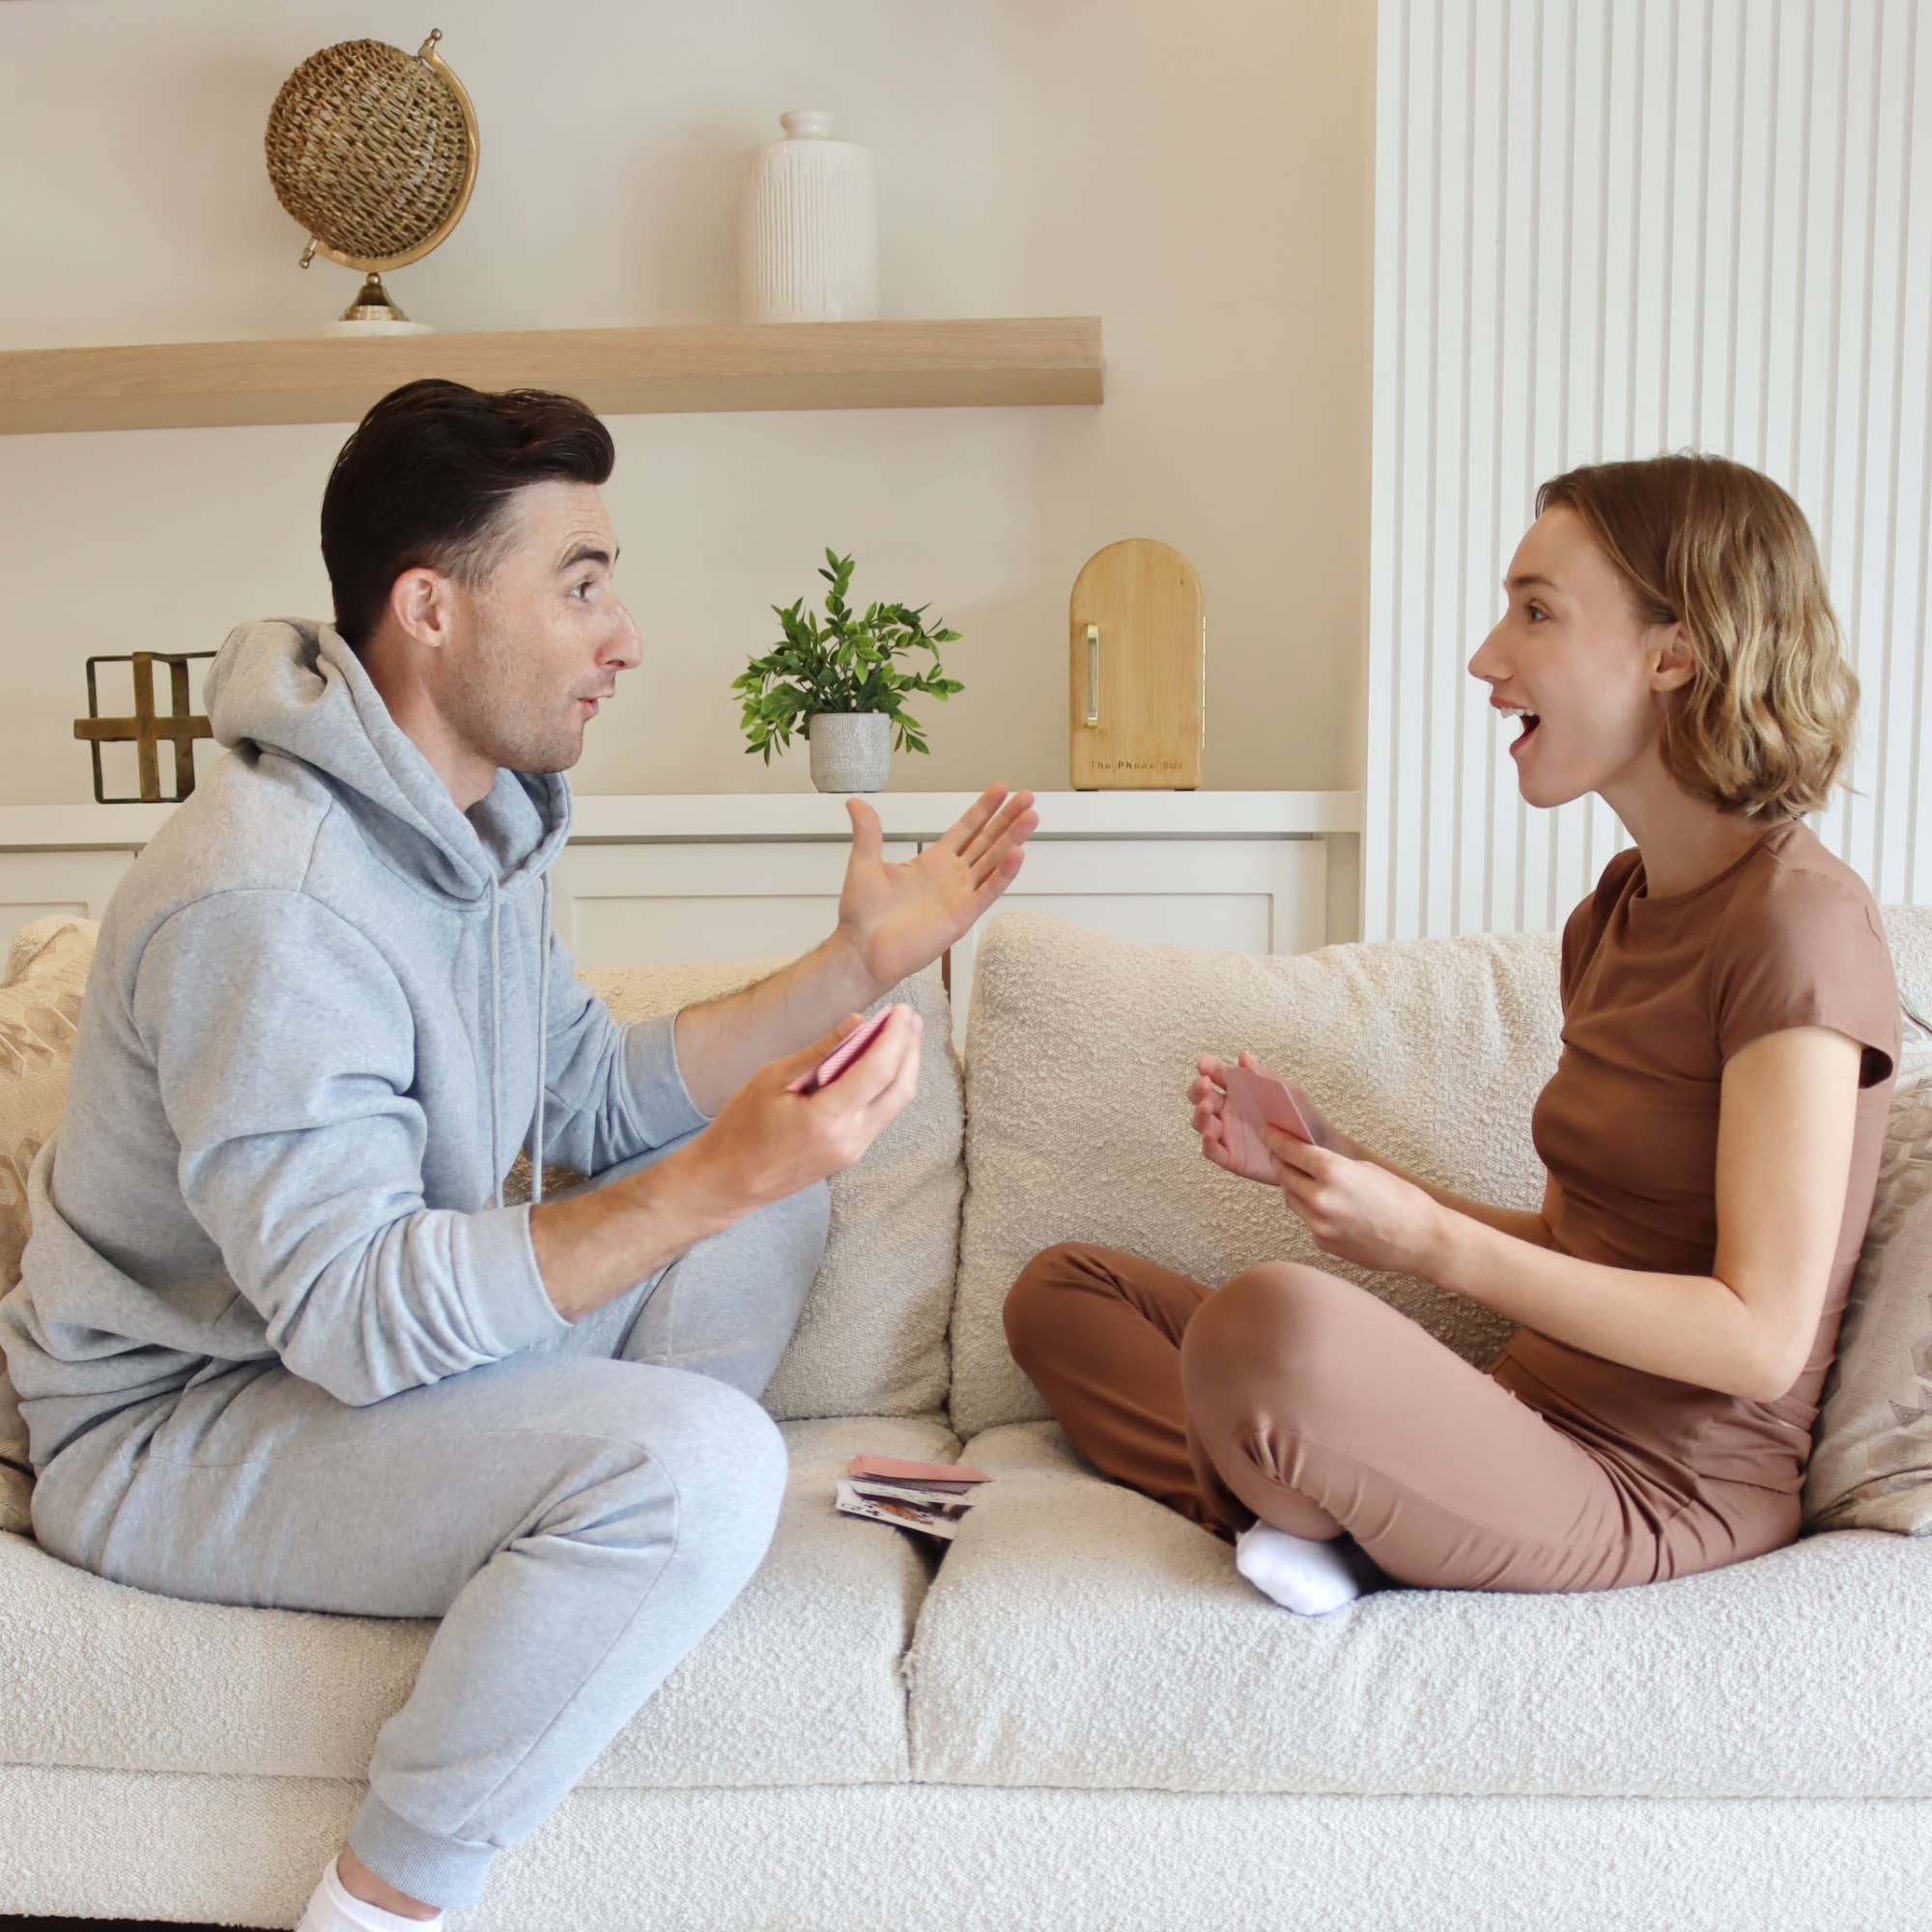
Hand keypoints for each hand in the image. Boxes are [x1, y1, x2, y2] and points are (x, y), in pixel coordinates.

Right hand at [687, 1006, 923, 1215]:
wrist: (729, 1181)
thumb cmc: (741, 1127)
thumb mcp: (772, 1079)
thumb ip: (820, 1052)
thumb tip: (857, 1022)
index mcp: (827, 1119)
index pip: (878, 1070)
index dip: (895, 1036)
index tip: (900, 1009)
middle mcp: (850, 1139)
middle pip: (900, 1088)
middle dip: (909, 1049)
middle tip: (910, 1017)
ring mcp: (853, 1151)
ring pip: (896, 1104)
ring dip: (904, 1067)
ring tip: (904, 1035)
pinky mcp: (851, 1155)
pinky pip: (881, 1116)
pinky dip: (889, 1086)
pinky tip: (883, 1065)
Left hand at [834, 786, 1036, 989]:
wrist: (862, 951)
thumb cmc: (862, 915)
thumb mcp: (864, 864)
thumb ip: (868, 832)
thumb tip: (855, 802)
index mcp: (932, 861)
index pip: (966, 829)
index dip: (983, 809)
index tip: (1001, 789)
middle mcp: (951, 876)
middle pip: (987, 841)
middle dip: (1007, 819)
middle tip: (1027, 797)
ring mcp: (959, 896)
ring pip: (994, 862)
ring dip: (1013, 840)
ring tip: (1031, 817)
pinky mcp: (962, 916)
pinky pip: (987, 892)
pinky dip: (1003, 874)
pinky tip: (1017, 854)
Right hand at [1188, 1051, 1346, 1185]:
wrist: (1316, 1151)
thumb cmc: (1301, 1117)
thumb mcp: (1286, 1093)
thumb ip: (1264, 1076)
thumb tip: (1243, 1056)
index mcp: (1240, 1091)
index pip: (1217, 1076)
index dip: (1208, 1068)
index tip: (1204, 1064)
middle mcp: (1229, 1111)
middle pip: (1202, 1098)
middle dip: (1197, 1090)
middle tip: (1204, 1085)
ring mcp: (1228, 1134)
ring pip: (1202, 1123)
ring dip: (1200, 1114)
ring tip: (1208, 1108)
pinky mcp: (1231, 1157)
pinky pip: (1212, 1151)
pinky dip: (1206, 1143)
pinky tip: (1210, 1136)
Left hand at [1261, 1125, 1443, 1275]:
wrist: (1422, 1241)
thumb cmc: (1403, 1200)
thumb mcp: (1366, 1169)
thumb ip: (1333, 1166)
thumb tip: (1309, 1161)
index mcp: (1333, 1173)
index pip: (1291, 1151)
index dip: (1276, 1139)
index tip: (1267, 1131)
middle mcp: (1321, 1199)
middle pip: (1284, 1175)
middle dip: (1280, 1161)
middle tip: (1279, 1151)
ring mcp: (1319, 1225)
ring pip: (1291, 1199)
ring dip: (1293, 1186)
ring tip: (1300, 1176)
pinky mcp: (1323, 1243)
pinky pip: (1308, 1220)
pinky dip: (1311, 1210)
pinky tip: (1327, 1205)